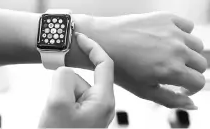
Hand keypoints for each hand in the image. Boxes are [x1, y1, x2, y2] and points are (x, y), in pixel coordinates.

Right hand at [39, 33, 114, 127]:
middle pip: (83, 78)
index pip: (104, 64)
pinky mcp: (84, 112)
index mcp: (103, 100)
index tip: (80, 37)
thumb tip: (66, 69)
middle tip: (57, 101)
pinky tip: (58, 115)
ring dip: (61, 95)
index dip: (93, 47)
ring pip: (74, 87)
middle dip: (66, 84)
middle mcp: (102, 103)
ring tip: (57, 114)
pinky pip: (71, 96)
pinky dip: (61, 100)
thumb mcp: (57, 103)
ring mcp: (93, 109)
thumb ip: (63, 76)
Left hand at [77, 12, 206, 108]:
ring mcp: (172, 31)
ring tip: (170, 55)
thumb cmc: (120, 68)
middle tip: (174, 71)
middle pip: (201, 63)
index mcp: (172, 70)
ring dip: (188, 53)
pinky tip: (168, 39)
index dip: (190, 88)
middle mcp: (176, 49)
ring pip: (196, 45)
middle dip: (190, 71)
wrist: (102, 41)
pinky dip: (182, 34)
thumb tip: (193, 104)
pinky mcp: (165, 17)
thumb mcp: (143, 90)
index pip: (199, 82)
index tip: (181, 86)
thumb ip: (171, 99)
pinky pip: (187, 25)